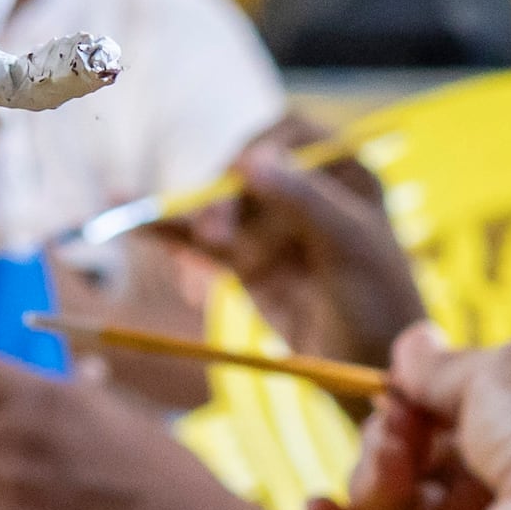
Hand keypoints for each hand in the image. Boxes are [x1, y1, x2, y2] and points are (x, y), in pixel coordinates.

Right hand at [158, 128, 427, 367]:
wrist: (374, 374)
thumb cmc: (383, 306)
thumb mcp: (352, 249)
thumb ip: (306, 201)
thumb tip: (250, 158)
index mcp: (344, 172)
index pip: (291, 135)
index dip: (262, 148)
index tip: (243, 176)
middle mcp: (305, 191)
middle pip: (244, 170)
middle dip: (222, 197)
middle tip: (213, 235)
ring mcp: (271, 226)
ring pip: (218, 206)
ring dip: (189, 216)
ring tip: (159, 227)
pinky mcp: (246, 261)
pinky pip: (200, 241)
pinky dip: (166, 232)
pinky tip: (126, 215)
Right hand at [308, 339, 510, 509]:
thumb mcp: (498, 374)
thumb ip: (439, 368)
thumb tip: (408, 346)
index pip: (433, 413)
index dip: (404, 399)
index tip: (395, 389)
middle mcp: (488, 486)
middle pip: (398, 458)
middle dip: (384, 436)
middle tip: (402, 429)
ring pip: (380, 509)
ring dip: (368, 477)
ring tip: (391, 465)